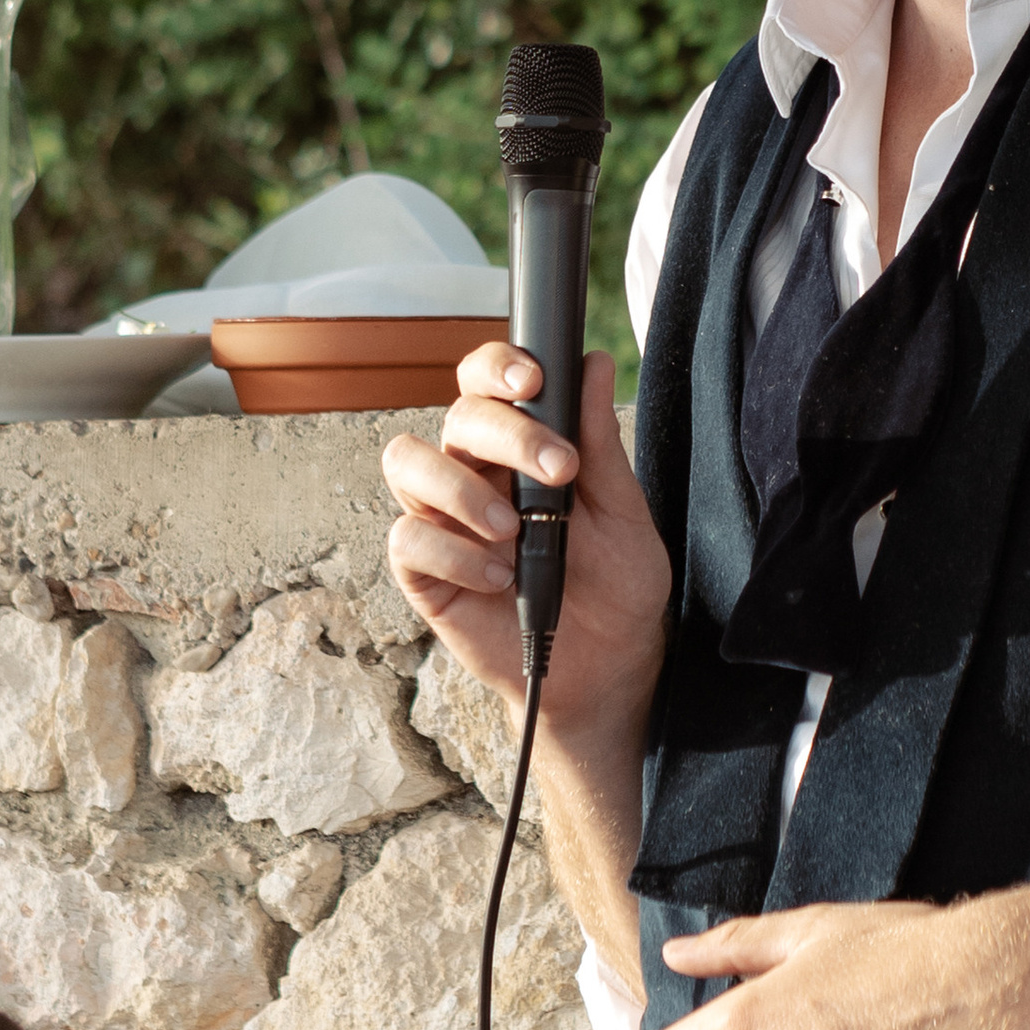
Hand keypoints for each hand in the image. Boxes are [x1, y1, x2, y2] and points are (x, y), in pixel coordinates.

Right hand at [382, 343, 670, 750]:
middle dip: (505, 433)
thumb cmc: (616, 585)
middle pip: (455, 417)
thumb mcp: (622, 513)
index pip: (486, 383)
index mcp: (518, 448)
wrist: (607, 667)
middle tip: (557, 470)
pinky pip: (408, 538)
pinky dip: (454, 554)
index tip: (533, 380)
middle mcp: (473, 473)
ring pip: (408, 463)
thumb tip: (593, 363)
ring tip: (512, 528)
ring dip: (460, 488)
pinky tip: (498, 578)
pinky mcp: (424, 572)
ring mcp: (444, 520)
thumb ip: (600, 443)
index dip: (495, 367)